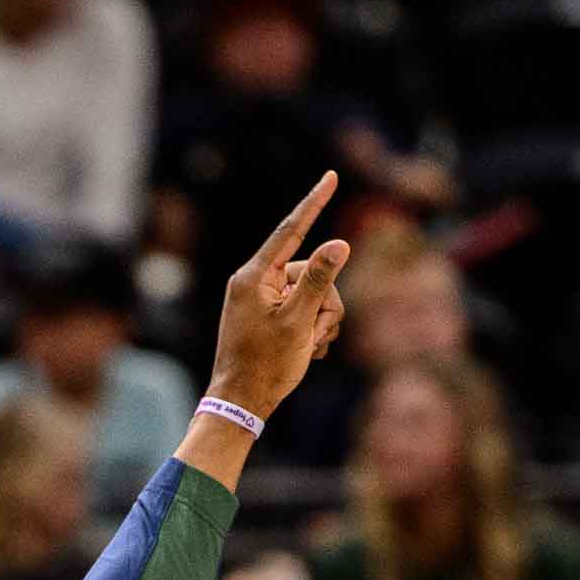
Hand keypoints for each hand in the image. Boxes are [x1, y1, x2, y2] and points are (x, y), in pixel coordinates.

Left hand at [206, 172, 351, 418]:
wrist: (240, 403)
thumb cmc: (265, 364)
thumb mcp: (298, 319)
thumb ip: (319, 279)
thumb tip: (339, 244)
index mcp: (254, 276)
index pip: (291, 230)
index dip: (315, 203)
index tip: (331, 176)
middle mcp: (255, 283)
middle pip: (311, 273)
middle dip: (325, 303)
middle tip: (315, 335)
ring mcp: (262, 301)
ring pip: (312, 296)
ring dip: (320, 322)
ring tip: (309, 347)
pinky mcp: (268, 317)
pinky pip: (303, 311)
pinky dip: (312, 330)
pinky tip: (306, 352)